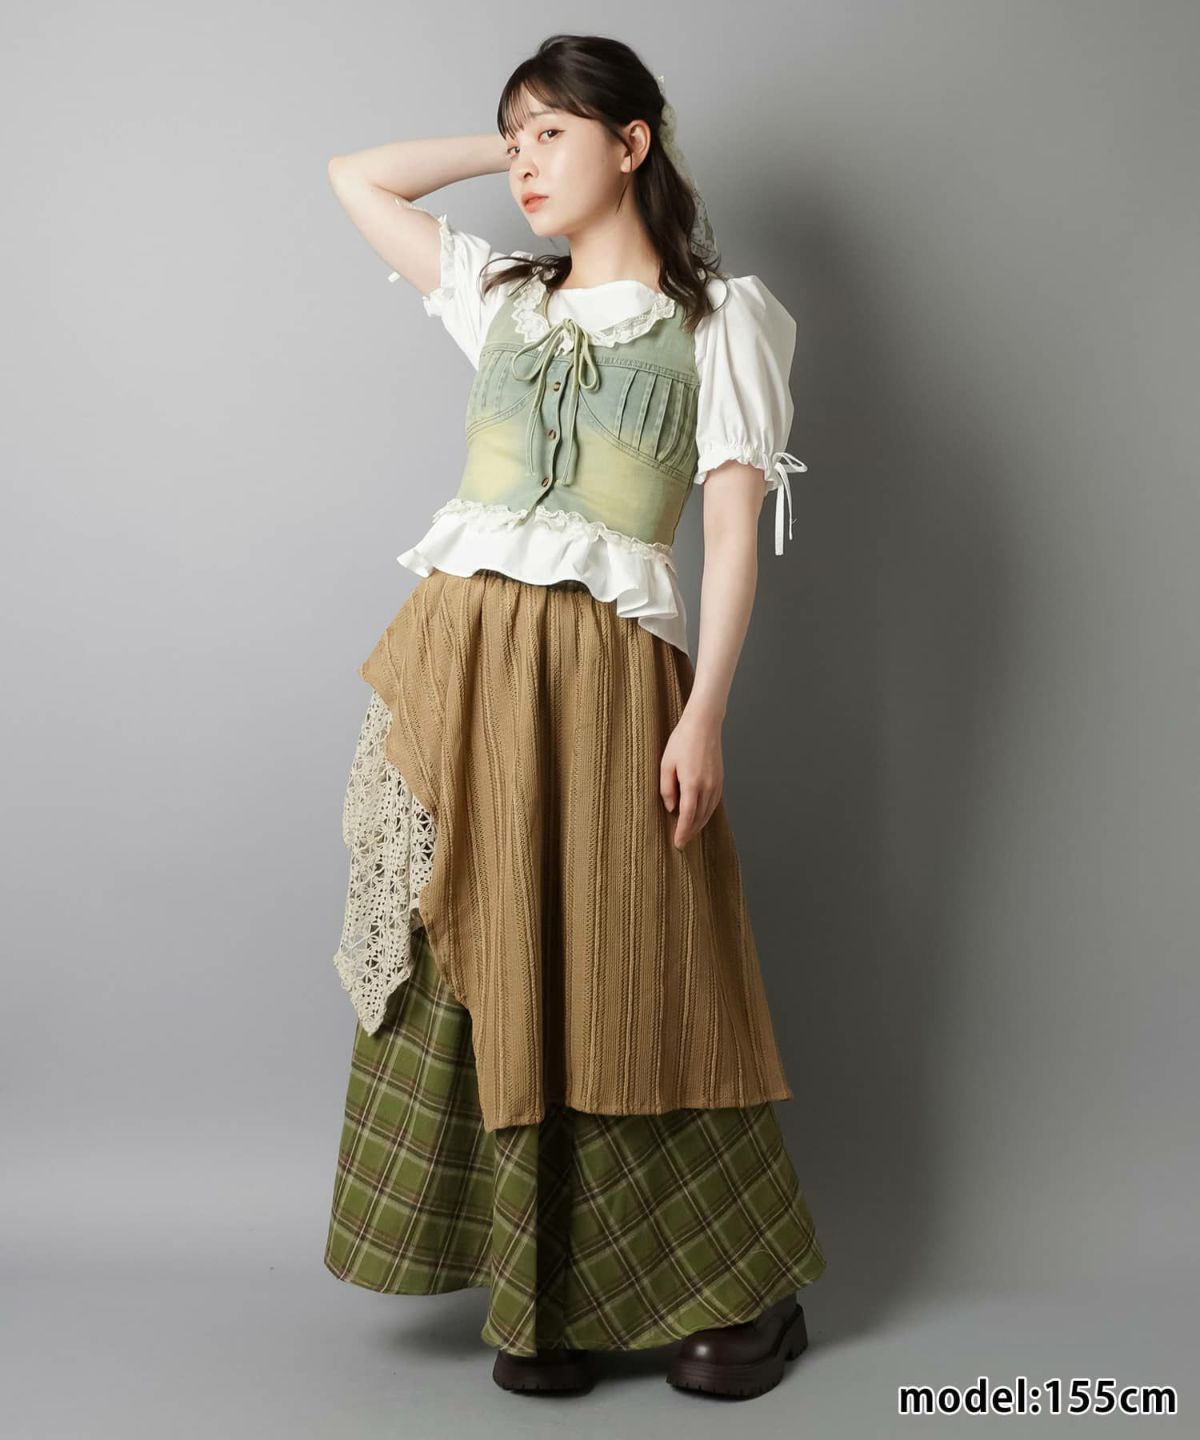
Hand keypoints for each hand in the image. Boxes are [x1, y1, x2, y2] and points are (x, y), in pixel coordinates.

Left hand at [660, 708, 723, 847]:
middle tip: (681, 842)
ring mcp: (716, 783)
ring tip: (689, 832)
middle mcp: (707, 786)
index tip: (678, 843)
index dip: (683, 831)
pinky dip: (707, 813)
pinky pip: (714, 803)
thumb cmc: (682, 741)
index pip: (688, 816)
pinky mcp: (720, 779)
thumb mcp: (666, 764)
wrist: (704, 724)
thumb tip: (671, 808)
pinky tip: (700, 816)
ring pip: (708, 812)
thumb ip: (667, 788)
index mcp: (692, 783)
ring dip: (699, 824)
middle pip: (699, 817)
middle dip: (690, 832)